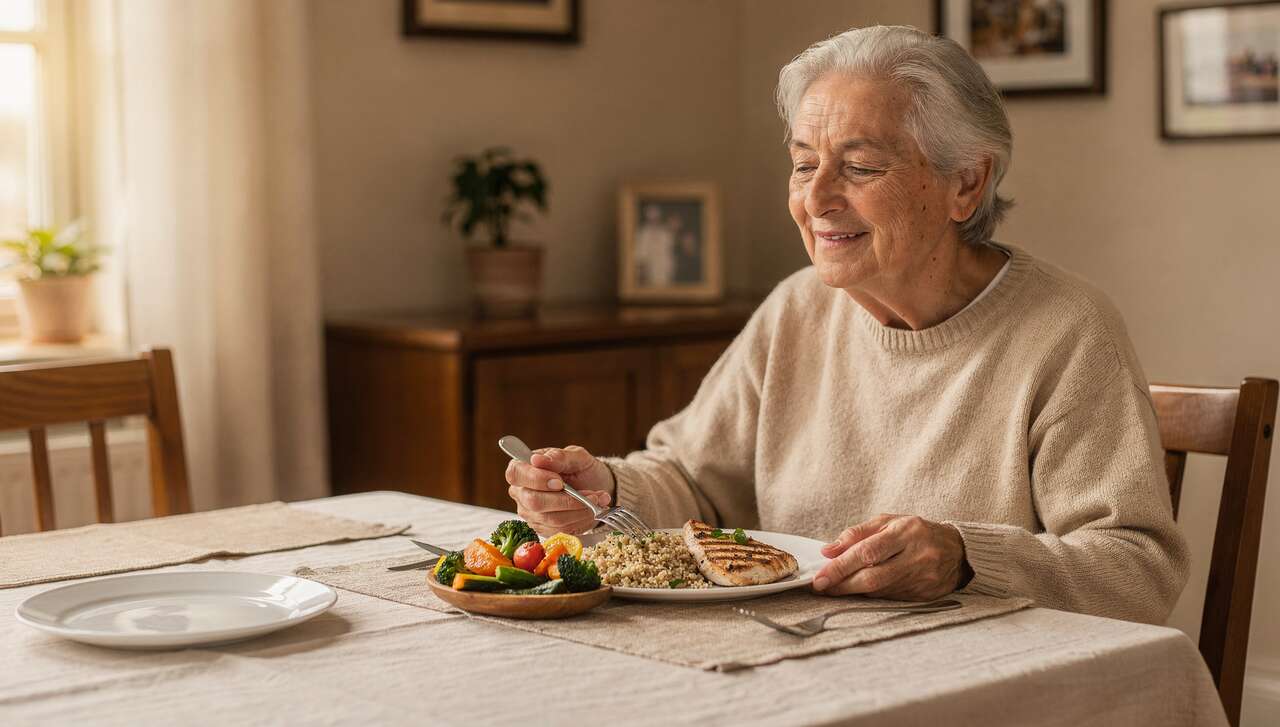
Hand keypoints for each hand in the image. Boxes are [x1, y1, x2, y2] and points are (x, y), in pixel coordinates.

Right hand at [505, 445, 613, 536]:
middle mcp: (521, 492)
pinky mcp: (544, 528)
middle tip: (590, 493)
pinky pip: (561, 529)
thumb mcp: (577, 456)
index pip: (516, 474)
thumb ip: (559, 456)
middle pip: (534, 501)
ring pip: (551, 518)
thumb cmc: (581, 469)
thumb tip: (537, 459)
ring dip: (579, 509)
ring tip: (598, 499)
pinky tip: (592, 509)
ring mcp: (531, 513)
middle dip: (565, 499)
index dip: (536, 479)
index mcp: (522, 468)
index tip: (559, 481)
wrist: (595, 487)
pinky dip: (581, 518)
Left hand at [812, 514, 970, 599]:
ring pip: (879, 590)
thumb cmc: (917, 532)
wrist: (959, 551)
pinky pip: (890, 598)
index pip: (867, 552)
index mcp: (906, 532)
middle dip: (842, 584)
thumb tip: (828, 550)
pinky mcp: (925, 595)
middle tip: (821, 587)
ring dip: (853, 591)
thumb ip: (857, 534)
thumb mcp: (889, 522)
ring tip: (836, 587)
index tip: (820, 577)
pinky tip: (860, 590)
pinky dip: (871, 595)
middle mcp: (916, 556)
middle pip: (872, 577)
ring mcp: (923, 578)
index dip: (841, 567)